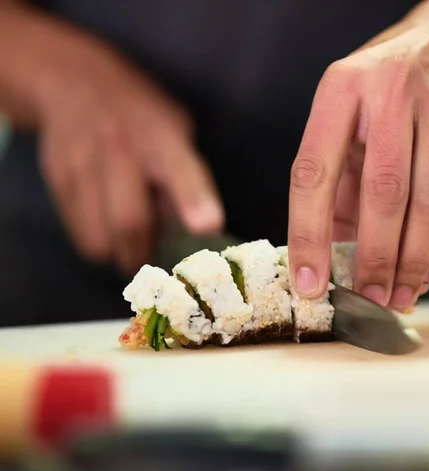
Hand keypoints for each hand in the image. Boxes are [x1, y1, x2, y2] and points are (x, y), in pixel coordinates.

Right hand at [38, 42, 223, 274]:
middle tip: (153, 266)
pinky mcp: (57, 177)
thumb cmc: (143, 118)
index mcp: (162, 138)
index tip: (207, 226)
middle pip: (130, 221)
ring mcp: (82, 162)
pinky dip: (98, 243)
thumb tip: (195, 232)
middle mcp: (121, 148)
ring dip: (119, 255)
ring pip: (99, 238)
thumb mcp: (176, 133)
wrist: (73, 82)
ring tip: (130, 241)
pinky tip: (106, 225)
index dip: (194, 200)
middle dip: (144, 256)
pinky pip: (79, 234)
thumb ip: (187, 178)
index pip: (180, 171)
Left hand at [288, 0, 428, 310]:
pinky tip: (428, 272)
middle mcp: (390, 93)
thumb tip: (331, 256)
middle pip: (383, 193)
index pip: (314, 173)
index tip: (310, 282)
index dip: (309, 235)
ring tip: (398, 295)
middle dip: (375, 258)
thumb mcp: (345, 119)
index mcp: (340, 91)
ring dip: (413, 261)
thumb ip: (336, 182)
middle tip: (368, 298)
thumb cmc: (386, 92)